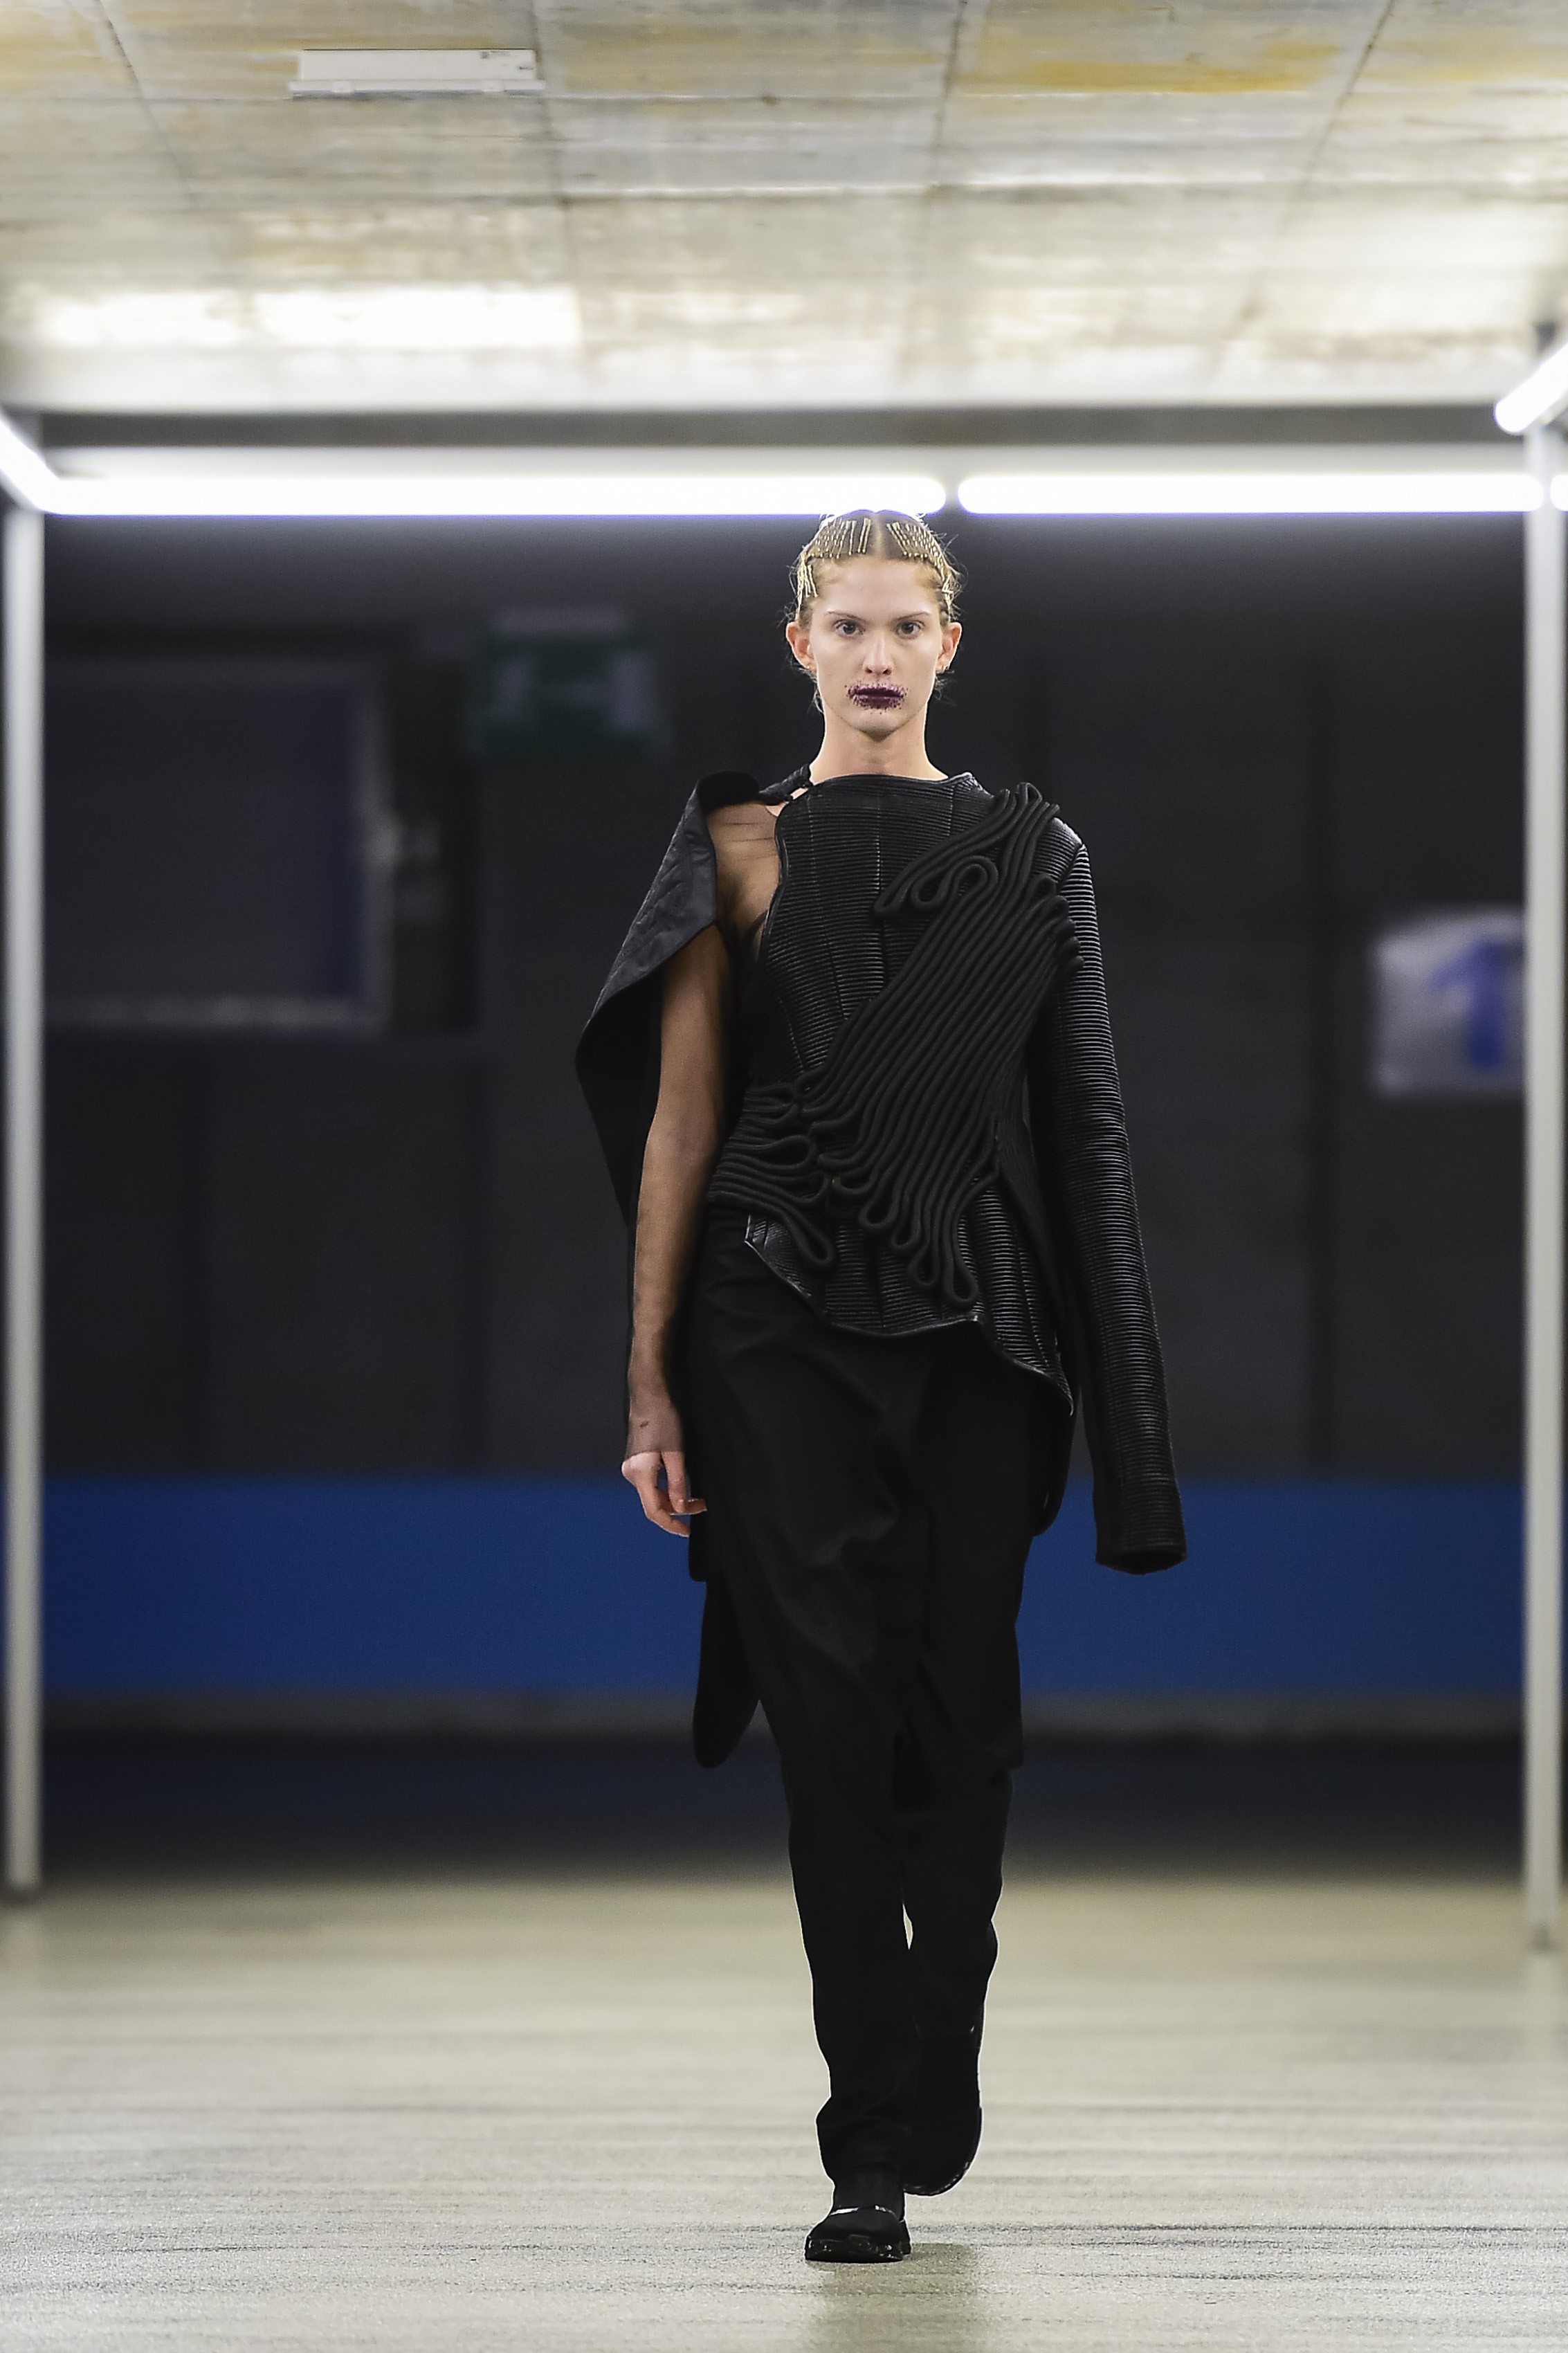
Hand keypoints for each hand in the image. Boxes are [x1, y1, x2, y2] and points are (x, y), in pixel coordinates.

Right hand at [622, 1393, 706, 1537]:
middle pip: (654, 1503)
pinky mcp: (637, 1461)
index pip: (654, 1511)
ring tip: (697, 1497)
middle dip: (678, 1509)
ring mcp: (632, 1467)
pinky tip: (682, 1485)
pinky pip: (652, 1483)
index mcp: (640, 1473)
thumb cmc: (663, 1419)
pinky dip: (667, 1488)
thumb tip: (680, 1508)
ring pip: (654, 1493)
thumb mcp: (676, 1453)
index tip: (687, 1531)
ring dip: (674, 1498)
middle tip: (702, 1506)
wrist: (649, 1396)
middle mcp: (631, 1473)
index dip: (671, 1524)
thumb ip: (677, 1483)